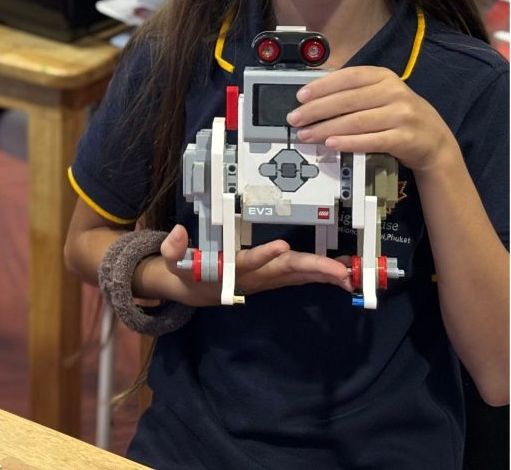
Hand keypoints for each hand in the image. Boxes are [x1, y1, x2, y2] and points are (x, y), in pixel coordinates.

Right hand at [156, 224, 351, 305]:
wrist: (196, 294)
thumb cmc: (185, 272)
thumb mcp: (172, 262)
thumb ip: (173, 249)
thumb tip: (177, 231)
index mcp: (231, 270)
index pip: (248, 262)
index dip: (265, 255)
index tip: (283, 245)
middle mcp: (254, 277)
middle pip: (285, 272)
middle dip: (313, 269)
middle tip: (341, 271)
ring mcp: (266, 280)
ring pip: (298, 276)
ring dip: (325, 275)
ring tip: (352, 271)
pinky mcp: (273, 280)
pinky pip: (300, 278)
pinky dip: (321, 275)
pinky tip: (342, 273)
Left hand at [286, 65, 456, 173]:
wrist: (433, 139)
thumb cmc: (396, 113)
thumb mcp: (379, 94)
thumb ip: (352, 92)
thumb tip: (311, 98)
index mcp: (383, 76)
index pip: (348, 77)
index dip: (322, 86)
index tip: (300, 96)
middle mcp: (394, 92)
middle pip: (348, 101)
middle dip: (316, 111)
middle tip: (294, 120)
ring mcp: (402, 115)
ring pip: (356, 122)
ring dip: (326, 129)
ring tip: (305, 135)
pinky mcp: (405, 138)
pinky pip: (371, 140)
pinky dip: (349, 142)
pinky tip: (331, 144)